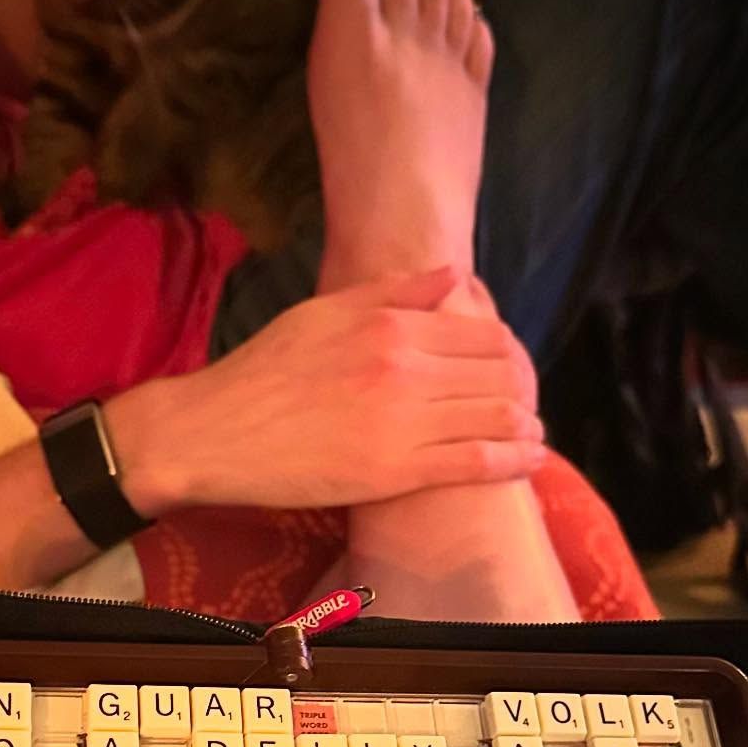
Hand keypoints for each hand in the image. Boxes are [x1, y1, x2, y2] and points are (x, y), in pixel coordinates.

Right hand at [105, 267, 542, 517]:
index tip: (512, 370)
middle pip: (501, 374)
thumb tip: (453, 274)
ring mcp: (403, 421)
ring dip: (528, 425)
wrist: (214, 433)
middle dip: (526, 389)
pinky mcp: (395, 472)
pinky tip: (529, 459)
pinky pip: (476, 463)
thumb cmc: (264, 373)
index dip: (510, 353)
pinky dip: (514, 460)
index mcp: (390, 326)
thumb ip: (393, 294)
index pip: (484, 333)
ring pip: (499, 417)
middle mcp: (404, 368)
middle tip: (527, 404)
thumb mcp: (324, 313)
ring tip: (533, 434)